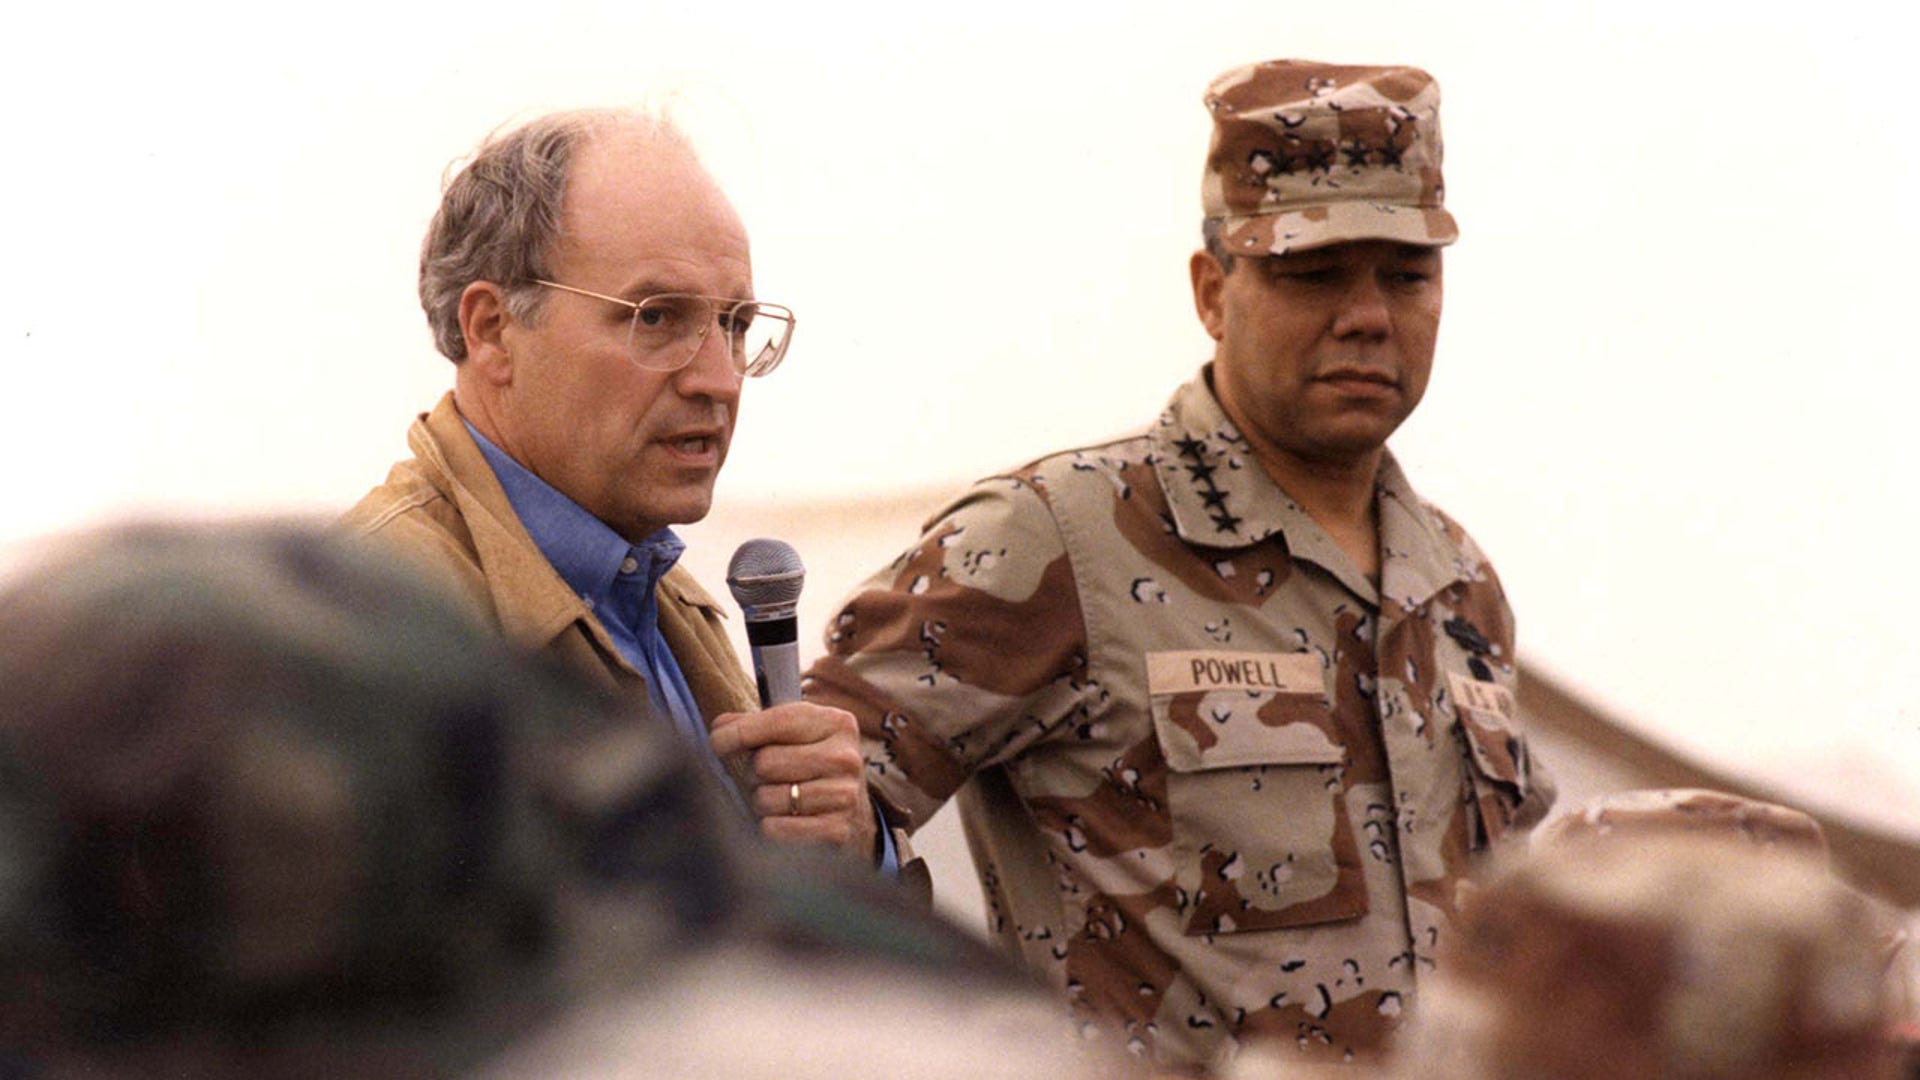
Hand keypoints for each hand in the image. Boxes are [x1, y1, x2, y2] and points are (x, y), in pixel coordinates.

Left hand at [709, 701, 876, 859]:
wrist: (853, 810)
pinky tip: (784, 819)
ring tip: (778, 799)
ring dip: (762, 802)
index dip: (738, 733)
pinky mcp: (836, 830)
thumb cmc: (811, 765)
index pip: (777, 722)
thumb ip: (754, 724)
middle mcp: (845, 757)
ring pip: (767, 798)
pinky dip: (770, 826)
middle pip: (766, 762)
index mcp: (836, 723)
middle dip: (754, 773)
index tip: (718, 742)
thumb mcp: (794, 734)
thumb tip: (720, 728)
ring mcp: (844, 795)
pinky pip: (775, 828)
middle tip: (766, 777)